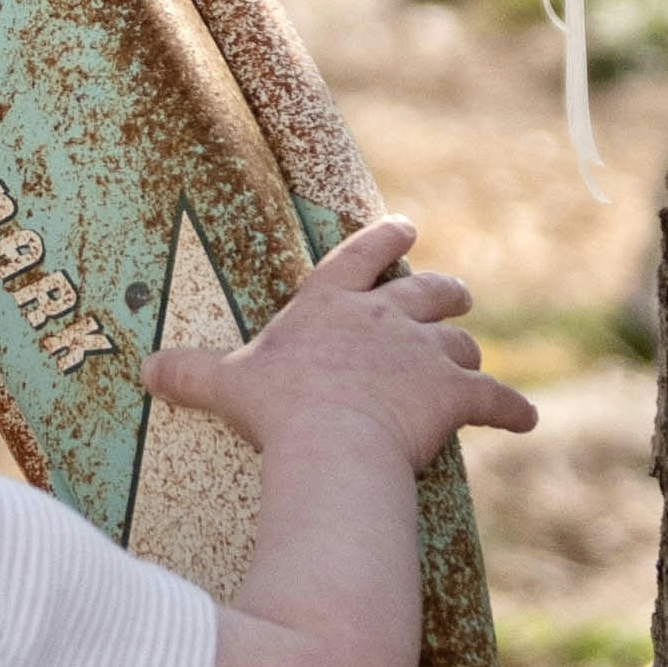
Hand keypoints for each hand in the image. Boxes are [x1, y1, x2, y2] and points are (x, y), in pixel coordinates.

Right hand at [143, 209, 536, 476]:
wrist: (332, 441)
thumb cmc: (277, 409)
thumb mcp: (227, 386)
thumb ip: (191, 373)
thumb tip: (143, 371)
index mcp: (331, 305)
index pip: (360, 255)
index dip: (384, 238)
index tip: (405, 225)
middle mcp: (386, 319)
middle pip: (428, 294)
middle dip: (444, 293)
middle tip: (456, 295)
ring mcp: (424, 355)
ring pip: (460, 346)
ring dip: (466, 354)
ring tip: (470, 363)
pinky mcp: (454, 395)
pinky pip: (495, 400)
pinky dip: (511, 410)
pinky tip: (524, 418)